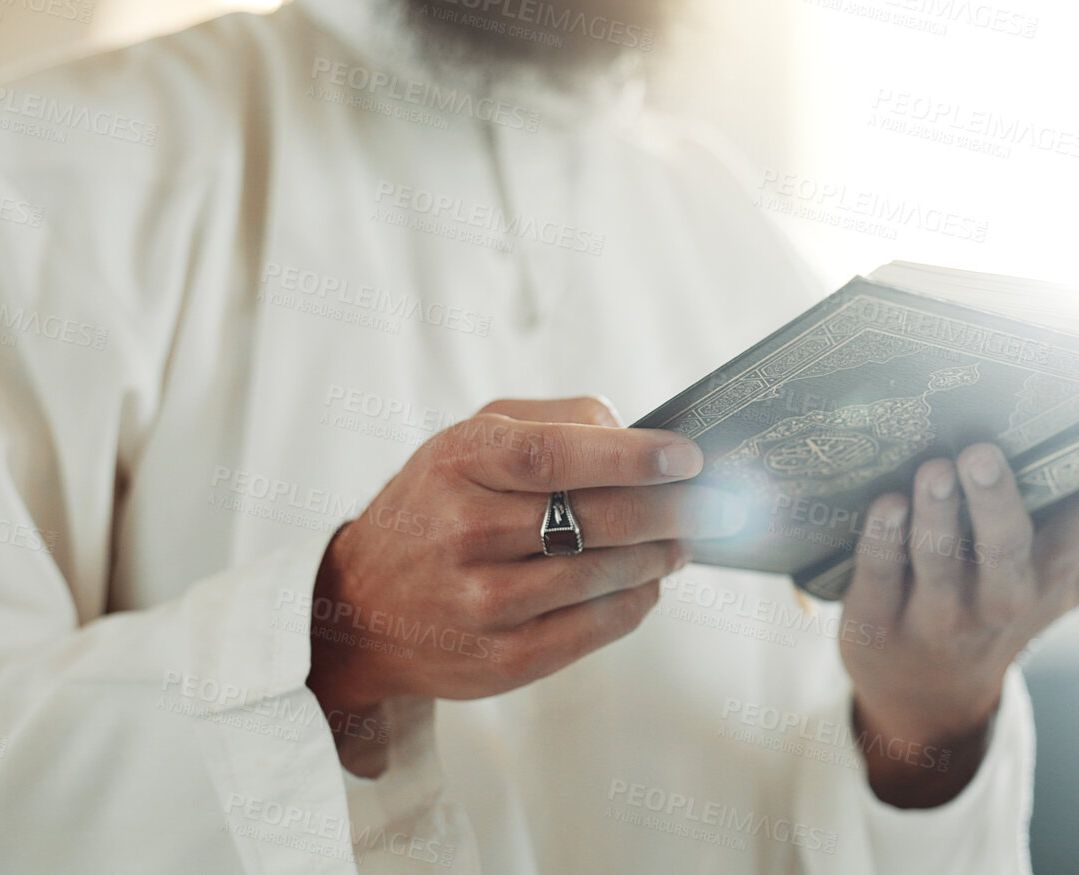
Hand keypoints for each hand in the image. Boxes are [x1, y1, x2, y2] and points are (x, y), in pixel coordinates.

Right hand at [304, 397, 743, 773]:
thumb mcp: (471, 440)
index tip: (687, 457)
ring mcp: (481, 602)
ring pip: (605, 575)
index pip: (556, 455)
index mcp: (458, 463)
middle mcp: (464, 532)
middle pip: (595, 519)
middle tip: (717, 504)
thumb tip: (636, 432)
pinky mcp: (502, 658)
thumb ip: (556, 421)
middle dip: (673, 509)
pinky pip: (597, 626)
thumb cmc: (435, 506)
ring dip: (661, 555)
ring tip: (683, 540)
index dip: (632, 456)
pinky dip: (637, 599)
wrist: (361, 607)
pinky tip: (648, 580)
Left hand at [839, 443, 1078, 806]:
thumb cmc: (1010, 610)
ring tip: (934, 467)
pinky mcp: (875, 624)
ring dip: (935, 514)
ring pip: (936, 560)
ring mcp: (934, 615)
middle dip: (996, 500)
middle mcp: (996, 600)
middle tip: (982, 450)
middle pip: (1004, 548)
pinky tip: (884, 502)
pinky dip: (879, 541)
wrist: (928, 700)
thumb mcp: (1075, 583)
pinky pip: (876, 577)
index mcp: (1048, 580)